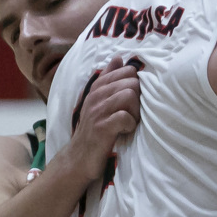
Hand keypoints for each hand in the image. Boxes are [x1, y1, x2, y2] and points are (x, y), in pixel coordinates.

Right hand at [60, 55, 140, 185]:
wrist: (79, 158)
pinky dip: (129, 125)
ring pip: (129, 95)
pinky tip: (124, 131)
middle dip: (138, 98)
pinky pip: (125, 117)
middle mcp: (95, 96)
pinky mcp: (101, 128)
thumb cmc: (94, 129)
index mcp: (97, 88)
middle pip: (132, 82)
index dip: (135, 84)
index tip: (129, 100)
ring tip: (127, 122)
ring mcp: (97, 112)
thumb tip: (118, 58)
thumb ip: (108, 79)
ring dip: (135, 112)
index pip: (126, 70)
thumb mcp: (98, 101)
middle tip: (129, 113)